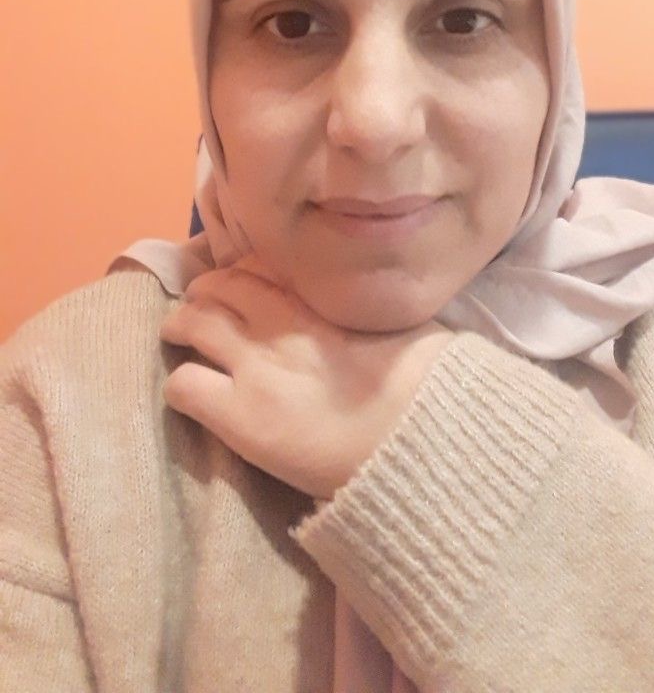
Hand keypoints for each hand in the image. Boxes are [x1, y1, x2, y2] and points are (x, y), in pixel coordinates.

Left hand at [159, 260, 451, 498]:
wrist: (420, 437)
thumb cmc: (425, 382)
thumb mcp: (396, 318)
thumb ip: (361, 303)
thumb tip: (357, 298)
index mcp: (320, 297)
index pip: (260, 266)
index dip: (242, 274)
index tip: (242, 286)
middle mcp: (280, 321)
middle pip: (217, 287)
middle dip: (202, 294)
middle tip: (200, 308)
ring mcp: (256, 366)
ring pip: (190, 324)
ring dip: (180, 328)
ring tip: (180, 339)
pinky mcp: (240, 416)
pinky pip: (184, 387)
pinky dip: (180, 385)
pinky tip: (191, 394)